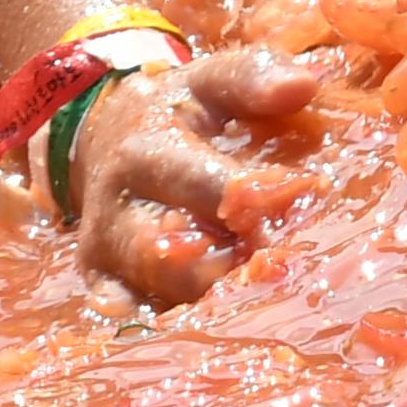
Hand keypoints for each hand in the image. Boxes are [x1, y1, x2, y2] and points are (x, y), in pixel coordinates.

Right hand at [65, 49, 321, 308]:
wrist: (101, 134)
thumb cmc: (179, 110)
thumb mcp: (211, 79)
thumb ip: (255, 77)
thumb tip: (305, 84)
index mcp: (148, 149)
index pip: (201, 181)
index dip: (251, 196)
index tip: (305, 198)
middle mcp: (118, 204)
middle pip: (172, 253)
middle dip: (232, 267)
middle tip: (286, 271)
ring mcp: (105, 249)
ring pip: (158, 292)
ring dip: (213, 302)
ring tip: (266, 302)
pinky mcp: (101, 283)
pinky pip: (138, 319)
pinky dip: (178, 328)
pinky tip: (222, 329)